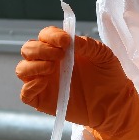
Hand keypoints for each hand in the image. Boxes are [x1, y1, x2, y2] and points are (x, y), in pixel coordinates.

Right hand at [16, 27, 138, 139]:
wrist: (115, 103)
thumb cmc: (109, 76)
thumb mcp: (103, 54)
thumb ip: (87, 45)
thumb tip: (69, 40)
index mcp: (60, 50)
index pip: (45, 36)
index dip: (51, 36)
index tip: (65, 42)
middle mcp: (48, 63)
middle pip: (28, 50)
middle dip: (40, 49)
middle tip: (60, 54)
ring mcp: (44, 82)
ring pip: (22, 69)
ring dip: (34, 65)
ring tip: (53, 67)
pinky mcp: (43, 101)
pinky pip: (25, 94)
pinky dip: (30, 86)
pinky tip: (43, 82)